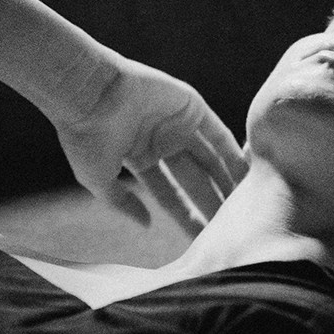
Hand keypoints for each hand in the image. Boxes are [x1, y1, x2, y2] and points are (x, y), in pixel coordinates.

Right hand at [55, 48, 247, 232]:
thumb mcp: (98, 179)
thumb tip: (147, 225)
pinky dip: (233, 154)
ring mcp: (177, 123)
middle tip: (233, 230)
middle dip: (211, 204)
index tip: (202, 241)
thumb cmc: (86, 136)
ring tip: (246, 207)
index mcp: (139, 158)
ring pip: (210, 159)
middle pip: (194, 180)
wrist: (88, 93)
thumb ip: (122, 203)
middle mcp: (161, 141)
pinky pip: (219, 134)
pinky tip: (247, 176)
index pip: (169, 195)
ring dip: (227, 181)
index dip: (186, 217)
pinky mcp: (192, 106)